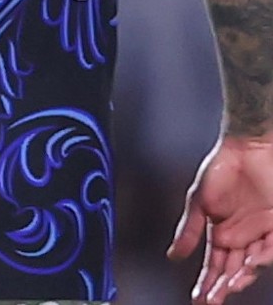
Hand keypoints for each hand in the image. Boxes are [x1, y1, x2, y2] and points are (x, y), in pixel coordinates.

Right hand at [171, 135, 272, 302]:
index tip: (199, 298)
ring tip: (232, 284)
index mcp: (221, 233)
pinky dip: (262, 259)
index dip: (207, 282)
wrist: (248, 148)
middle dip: (223, 287)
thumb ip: (189, 230)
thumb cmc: (221, 168)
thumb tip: (174, 255)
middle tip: (213, 300)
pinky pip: (271, 248)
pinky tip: (251, 264)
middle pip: (234, 270)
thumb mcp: (198, 201)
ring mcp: (260, 233)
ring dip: (242, 276)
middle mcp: (241, 238)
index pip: (214, 265)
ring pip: (252, 264)